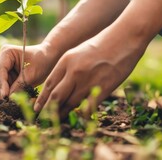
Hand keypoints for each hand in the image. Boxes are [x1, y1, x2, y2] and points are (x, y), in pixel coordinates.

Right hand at [0, 43, 58, 98]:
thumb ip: (20, 85)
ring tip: (13, 102)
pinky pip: (5, 87)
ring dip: (5, 93)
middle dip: (1, 90)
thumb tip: (10, 99)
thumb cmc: (43, 61)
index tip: (5, 96)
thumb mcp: (33, 73)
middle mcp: (1, 59)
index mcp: (6, 53)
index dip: (1, 84)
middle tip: (7, 103)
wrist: (49, 58)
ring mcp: (3, 68)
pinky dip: (9, 93)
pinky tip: (15, 100)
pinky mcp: (7, 76)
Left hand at [33, 27, 147, 118]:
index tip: (37, 108)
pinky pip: (88, 107)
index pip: (49, 84)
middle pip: (56, 97)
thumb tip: (60, 86)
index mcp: (66, 61)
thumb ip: (68, 68)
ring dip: (63, 114)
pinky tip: (79, 117)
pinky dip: (82, 114)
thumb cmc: (101, 44)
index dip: (42, 99)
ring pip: (70, 103)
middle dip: (48, 110)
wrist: (124, 39)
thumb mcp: (78, 52)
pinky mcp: (102, 88)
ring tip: (58, 121)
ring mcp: (88, 81)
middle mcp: (74, 71)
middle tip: (43, 119)